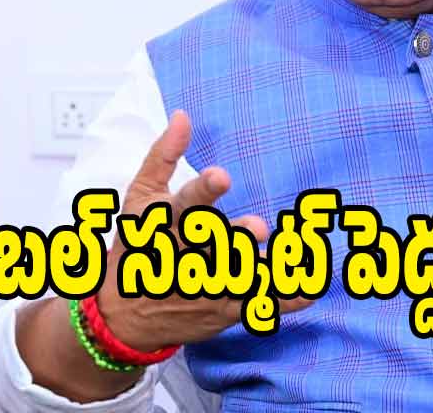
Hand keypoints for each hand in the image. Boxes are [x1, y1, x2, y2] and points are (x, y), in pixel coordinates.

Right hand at [97, 110, 312, 351]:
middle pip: (218, 242)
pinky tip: (310, 290)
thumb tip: (183, 116)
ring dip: (267, 267)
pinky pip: (258, 304)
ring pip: (242, 275)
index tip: (222, 176)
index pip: (187, 203)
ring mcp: (207, 285)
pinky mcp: (224, 309)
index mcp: (168, 223)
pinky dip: (285, 300)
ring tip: (296, 259)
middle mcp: (189, 255)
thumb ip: (164, 156)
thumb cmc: (136, 246)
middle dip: (237, 235)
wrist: (122, 316)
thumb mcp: (140, 197)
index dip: (204, 190)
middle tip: (258, 229)